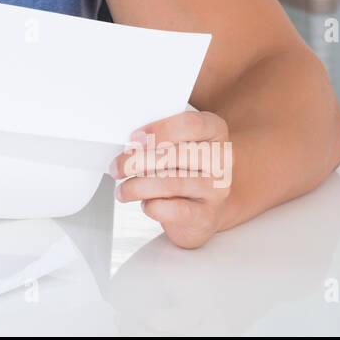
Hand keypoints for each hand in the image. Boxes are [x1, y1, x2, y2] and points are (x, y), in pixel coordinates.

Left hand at [109, 109, 232, 249]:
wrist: (203, 207)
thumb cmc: (184, 170)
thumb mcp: (176, 145)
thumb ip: (158, 138)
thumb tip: (130, 143)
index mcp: (215, 131)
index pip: (192, 124)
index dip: (160, 130)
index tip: (134, 138)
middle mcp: (221, 159)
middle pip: (176, 154)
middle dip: (138, 161)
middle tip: (118, 167)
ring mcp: (217, 188)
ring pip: (172, 183)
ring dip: (138, 186)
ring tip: (123, 190)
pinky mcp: (208, 215)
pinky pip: (177, 210)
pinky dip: (153, 206)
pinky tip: (145, 204)